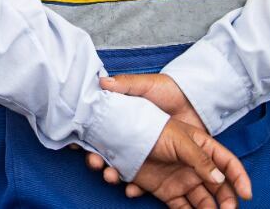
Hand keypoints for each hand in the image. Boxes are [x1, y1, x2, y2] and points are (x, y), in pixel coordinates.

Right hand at [86, 73, 208, 196]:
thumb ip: (127, 84)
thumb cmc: (168, 91)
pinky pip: (143, 183)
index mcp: (123, 119)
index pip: (98, 131)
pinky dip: (134, 189)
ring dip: (111, 175)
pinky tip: (131, 189)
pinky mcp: (157, 168)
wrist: (196, 103)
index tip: (74, 143)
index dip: (85, 138)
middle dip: (94, 160)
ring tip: (110, 175)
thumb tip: (102, 81)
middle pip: (104, 154)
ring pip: (119, 170)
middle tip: (93, 161)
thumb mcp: (147, 85)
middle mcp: (128, 138)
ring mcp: (142, 154)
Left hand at [130, 119, 250, 208]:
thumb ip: (199, 159)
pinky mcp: (167, 192)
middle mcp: (196, 167)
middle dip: (227, 202)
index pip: (228, 164)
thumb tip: (219, 179)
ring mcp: (182, 180)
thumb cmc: (153, 129)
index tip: (247, 195)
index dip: (240, 178)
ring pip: (203, 202)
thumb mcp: (179, 138)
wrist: (123, 135)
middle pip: (219, 188)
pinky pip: (182, 208)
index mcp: (203, 148)